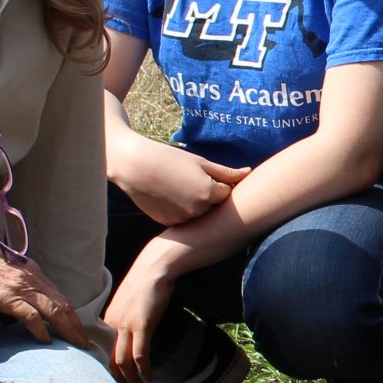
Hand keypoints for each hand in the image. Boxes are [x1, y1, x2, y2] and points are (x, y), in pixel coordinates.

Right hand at [0, 223, 83, 343]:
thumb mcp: (6, 271)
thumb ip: (20, 285)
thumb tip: (25, 307)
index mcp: (33, 272)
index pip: (60, 297)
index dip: (72, 315)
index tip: (79, 330)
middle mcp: (32, 279)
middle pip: (63, 305)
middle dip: (76, 326)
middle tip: (85, 343)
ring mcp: (20, 288)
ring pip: (54, 310)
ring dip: (68, 330)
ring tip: (75, 345)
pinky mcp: (6, 297)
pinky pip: (30, 316)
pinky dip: (41, 329)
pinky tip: (45, 340)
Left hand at [103, 254, 177, 382]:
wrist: (154, 267)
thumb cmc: (146, 282)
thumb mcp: (130, 302)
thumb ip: (127, 317)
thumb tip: (133, 331)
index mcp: (108, 320)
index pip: (103, 351)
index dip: (108, 369)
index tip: (115, 381)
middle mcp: (113, 325)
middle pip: (109, 360)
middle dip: (117, 380)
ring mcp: (126, 325)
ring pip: (122, 361)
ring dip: (131, 378)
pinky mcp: (142, 325)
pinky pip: (140, 354)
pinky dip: (143, 369)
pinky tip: (149, 377)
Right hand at [114, 135, 248, 227]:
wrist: (134, 166)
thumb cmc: (169, 159)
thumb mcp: (200, 162)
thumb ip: (226, 172)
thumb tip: (248, 172)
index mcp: (208, 193)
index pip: (226, 193)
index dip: (220, 183)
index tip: (210, 175)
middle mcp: (197, 210)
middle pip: (213, 205)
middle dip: (208, 195)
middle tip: (191, 180)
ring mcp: (182, 219)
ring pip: (198, 214)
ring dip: (195, 204)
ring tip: (178, 186)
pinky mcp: (168, 223)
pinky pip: (182, 219)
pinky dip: (180, 210)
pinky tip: (169, 196)